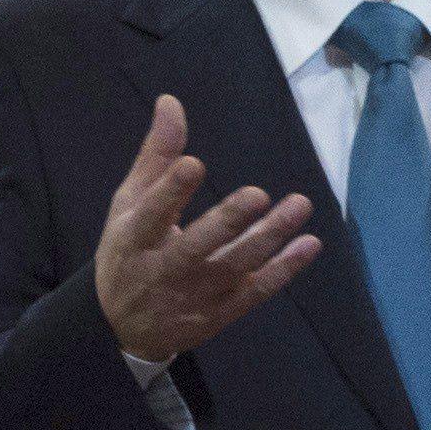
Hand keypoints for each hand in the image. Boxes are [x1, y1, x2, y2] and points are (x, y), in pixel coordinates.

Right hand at [95, 93, 320, 361]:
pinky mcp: (219, 313)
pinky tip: (309, 244)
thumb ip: (155, 155)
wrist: (121, 327)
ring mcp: (193, 296)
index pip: (151, 215)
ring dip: (268, 238)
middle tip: (258, 194)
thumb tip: (171, 102)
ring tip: (299, 205)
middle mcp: (163, 270)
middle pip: (196, 247)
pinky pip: (254, 292)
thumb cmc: (129, 250)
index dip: (170, 192)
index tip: (194, 165)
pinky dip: (283, 270)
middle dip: (226, 222)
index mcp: (134, 239)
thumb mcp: (129, 204)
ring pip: (233, 268)